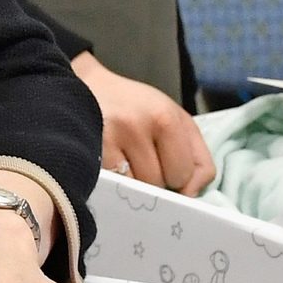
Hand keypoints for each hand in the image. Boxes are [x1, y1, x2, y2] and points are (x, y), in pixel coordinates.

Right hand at [75, 52, 213, 194]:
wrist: (86, 88)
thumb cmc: (134, 108)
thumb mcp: (174, 120)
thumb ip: (196, 157)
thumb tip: (192, 194)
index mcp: (167, 116)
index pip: (188, 173)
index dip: (179, 177)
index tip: (167, 166)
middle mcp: (141, 124)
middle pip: (162, 183)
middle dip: (156, 181)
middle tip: (141, 160)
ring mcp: (113, 136)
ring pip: (138, 189)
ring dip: (134, 183)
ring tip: (123, 159)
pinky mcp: (91, 149)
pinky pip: (115, 186)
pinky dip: (115, 183)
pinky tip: (109, 164)